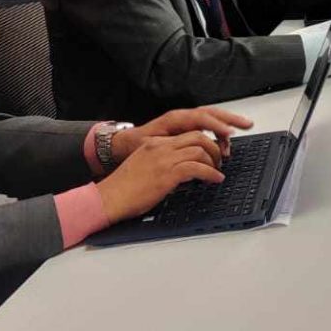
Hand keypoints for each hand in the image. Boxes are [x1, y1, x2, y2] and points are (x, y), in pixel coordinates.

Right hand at [96, 108, 254, 222]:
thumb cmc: (124, 188)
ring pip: (200, 150)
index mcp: (155, 143)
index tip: (212, 150)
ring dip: (214, 160)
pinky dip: (211, 173)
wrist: (109, 197)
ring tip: (218, 171)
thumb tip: (182, 170)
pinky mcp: (168, 174)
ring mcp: (165, 159)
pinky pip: (198, 168)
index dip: (204, 140)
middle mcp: (161, 147)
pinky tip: (215, 179)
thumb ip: (162, 162)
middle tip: (220, 159)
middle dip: (214, 146)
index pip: (187, 132)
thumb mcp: (144, 166)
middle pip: (198, 136)